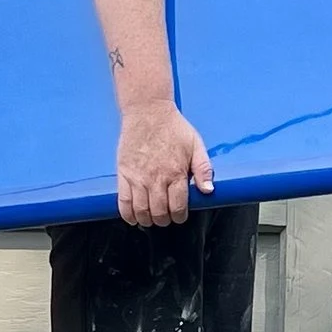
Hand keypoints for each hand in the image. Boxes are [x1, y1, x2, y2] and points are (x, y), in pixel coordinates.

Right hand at [117, 101, 214, 227]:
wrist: (148, 111)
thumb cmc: (173, 127)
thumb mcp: (196, 145)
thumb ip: (204, 169)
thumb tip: (208, 190)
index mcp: (176, 173)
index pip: (178, 207)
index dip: (180, 216)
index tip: (180, 215)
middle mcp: (156, 178)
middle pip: (159, 213)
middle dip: (165, 220)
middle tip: (166, 218)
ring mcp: (138, 177)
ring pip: (141, 211)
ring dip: (147, 220)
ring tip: (151, 219)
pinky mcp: (123, 174)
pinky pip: (123, 201)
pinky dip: (128, 214)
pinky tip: (133, 218)